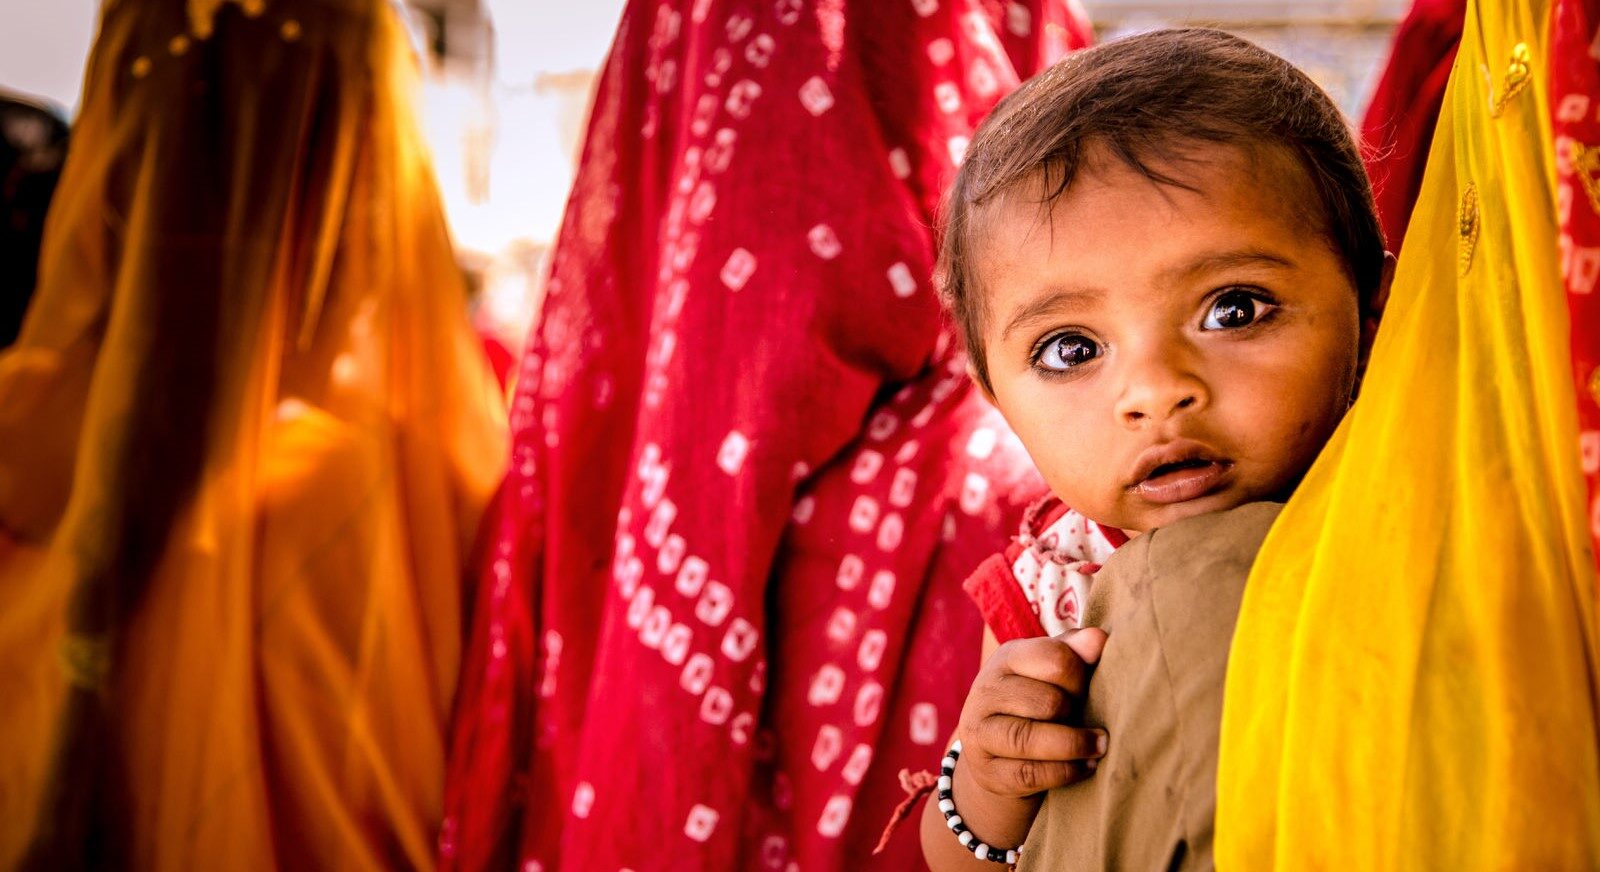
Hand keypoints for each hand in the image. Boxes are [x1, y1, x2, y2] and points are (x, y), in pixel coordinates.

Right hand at [956, 628, 1107, 798]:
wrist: (999, 757)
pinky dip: (1065, 772)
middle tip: (1092, 722)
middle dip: (1076, 714)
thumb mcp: (1052, 673)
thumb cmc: (1038, 704)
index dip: (1080, 677)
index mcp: (1007, 658)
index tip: (1088, 689)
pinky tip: (1086, 768)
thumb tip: (1099, 638)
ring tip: (1099, 747)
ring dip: (1076, 746)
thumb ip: (1075, 652)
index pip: (1054, 658)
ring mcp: (980, 733)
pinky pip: (1030, 773)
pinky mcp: (987, 771)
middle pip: (1048, 702)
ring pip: (1032, 739)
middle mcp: (986, 691)